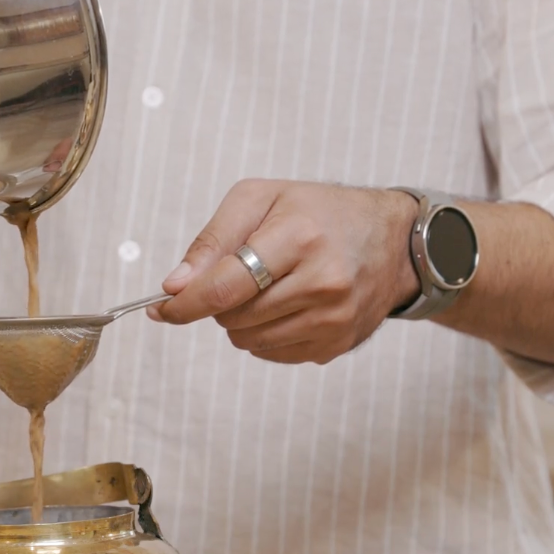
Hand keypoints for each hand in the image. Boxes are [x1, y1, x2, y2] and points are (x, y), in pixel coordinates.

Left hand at [149, 180, 420, 363]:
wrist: (393, 241)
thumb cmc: (320, 212)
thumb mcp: (261, 199)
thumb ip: (212, 240)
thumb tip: (175, 286)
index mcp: (299, 238)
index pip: (225, 287)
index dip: (184, 304)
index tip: (160, 308)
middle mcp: (323, 283)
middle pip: (233, 317)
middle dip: (219, 302)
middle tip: (239, 276)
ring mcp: (334, 319)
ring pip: (248, 341)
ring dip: (241, 319)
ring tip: (267, 287)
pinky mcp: (337, 344)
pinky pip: (272, 354)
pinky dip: (264, 334)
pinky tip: (286, 306)